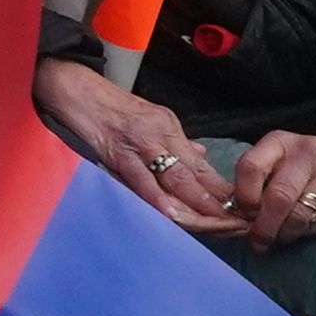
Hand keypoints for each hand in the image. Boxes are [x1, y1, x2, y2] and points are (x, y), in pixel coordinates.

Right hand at [39, 60, 240, 230]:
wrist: (74, 90)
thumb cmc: (106, 106)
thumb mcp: (149, 117)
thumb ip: (174, 141)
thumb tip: (199, 157)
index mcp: (169, 129)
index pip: (203, 166)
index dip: (222, 190)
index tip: (240, 210)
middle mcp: (161, 136)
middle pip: (196, 176)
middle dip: (218, 204)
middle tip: (238, 224)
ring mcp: (141, 144)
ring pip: (177, 181)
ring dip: (198, 207)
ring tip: (217, 226)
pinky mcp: (117, 152)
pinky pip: (142, 182)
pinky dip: (159, 200)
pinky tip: (175, 216)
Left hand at [229, 120, 315, 249]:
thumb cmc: (313, 158)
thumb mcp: (285, 154)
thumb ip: (261, 177)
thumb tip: (236, 215)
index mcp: (280, 143)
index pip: (250, 167)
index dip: (243, 196)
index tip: (243, 212)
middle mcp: (304, 156)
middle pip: (277, 198)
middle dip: (262, 227)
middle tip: (257, 241)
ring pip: (297, 216)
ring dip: (282, 235)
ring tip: (276, 239)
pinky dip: (302, 234)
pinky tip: (297, 233)